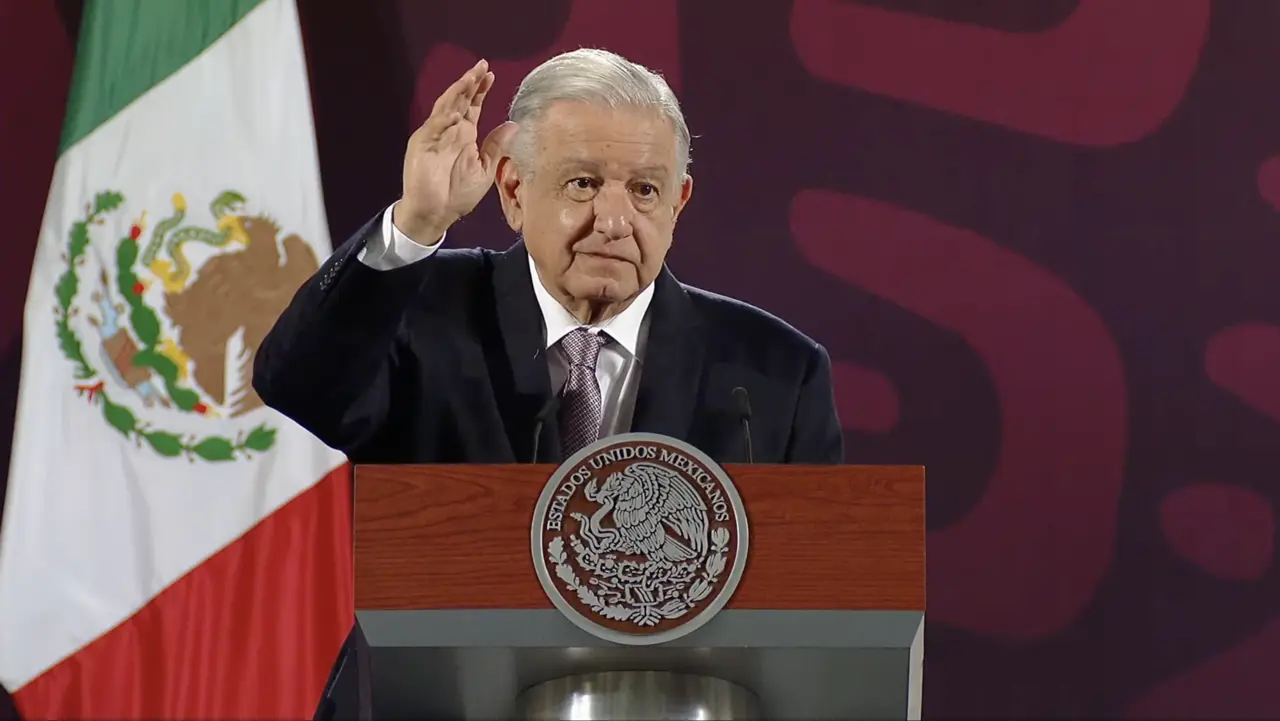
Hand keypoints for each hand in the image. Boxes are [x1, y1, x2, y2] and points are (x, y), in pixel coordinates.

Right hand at [395, 59, 518, 242]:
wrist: (435, 214)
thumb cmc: (458, 194)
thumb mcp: (485, 170)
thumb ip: (496, 147)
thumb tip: (513, 124)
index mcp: (464, 135)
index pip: (472, 106)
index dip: (480, 91)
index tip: (491, 76)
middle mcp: (448, 131)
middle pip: (459, 100)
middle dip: (469, 83)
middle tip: (481, 66)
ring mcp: (433, 136)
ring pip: (445, 108)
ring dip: (456, 93)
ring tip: (469, 79)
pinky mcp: (421, 146)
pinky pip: (433, 129)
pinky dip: (443, 121)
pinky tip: (456, 115)